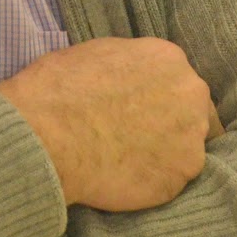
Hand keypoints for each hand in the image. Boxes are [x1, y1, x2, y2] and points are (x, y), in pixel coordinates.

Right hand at [0, 38, 223, 211]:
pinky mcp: (178, 179)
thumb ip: (132, 65)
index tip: (141, 112)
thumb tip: (136, 78)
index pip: (178, 80)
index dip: (160, 98)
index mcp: (169, 58)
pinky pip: (170, 180)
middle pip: (191, 112)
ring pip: (185, 149)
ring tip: (128, 160)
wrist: (46, 136)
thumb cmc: (59, 90)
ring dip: (164, 155)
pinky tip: (124, 178)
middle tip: (136, 137)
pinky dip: (152, 182)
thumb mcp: (97, 53)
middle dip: (170, 124)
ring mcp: (190, 139)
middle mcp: (190, 94)